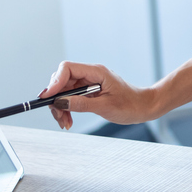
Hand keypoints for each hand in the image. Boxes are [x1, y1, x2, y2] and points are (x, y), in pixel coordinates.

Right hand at [39, 62, 155, 129]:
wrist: (143, 107)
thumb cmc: (130, 105)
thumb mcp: (105, 106)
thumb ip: (81, 103)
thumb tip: (59, 102)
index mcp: (96, 72)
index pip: (67, 68)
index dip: (55, 82)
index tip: (48, 98)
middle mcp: (90, 74)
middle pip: (62, 81)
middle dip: (56, 99)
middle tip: (58, 117)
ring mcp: (89, 83)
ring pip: (64, 91)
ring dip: (60, 107)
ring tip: (65, 123)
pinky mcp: (88, 92)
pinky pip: (70, 97)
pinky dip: (66, 108)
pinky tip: (68, 121)